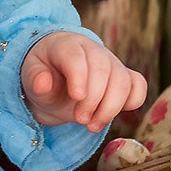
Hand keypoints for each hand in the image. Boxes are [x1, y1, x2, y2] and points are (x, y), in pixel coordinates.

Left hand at [20, 32, 146, 130]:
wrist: (55, 80)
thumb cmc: (43, 76)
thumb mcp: (31, 78)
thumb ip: (36, 80)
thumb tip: (42, 84)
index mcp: (66, 44)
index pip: (76, 55)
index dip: (79, 76)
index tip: (76, 97)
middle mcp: (92, 49)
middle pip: (103, 69)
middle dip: (94, 99)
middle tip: (80, 120)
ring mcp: (111, 62)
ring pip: (123, 81)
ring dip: (111, 108)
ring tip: (92, 126)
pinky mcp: (124, 76)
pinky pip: (138, 86)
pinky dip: (131, 102)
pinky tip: (110, 115)